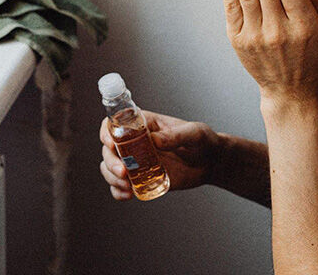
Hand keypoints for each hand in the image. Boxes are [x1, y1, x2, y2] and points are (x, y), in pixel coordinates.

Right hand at [99, 110, 221, 200]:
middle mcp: (135, 142)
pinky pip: (121, 186)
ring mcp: (136, 161)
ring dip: (111, 177)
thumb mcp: (195, 134)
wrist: (211, 163)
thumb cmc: (203, 141)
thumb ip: (176, 135)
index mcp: (144, 124)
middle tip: (123, 172)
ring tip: (126, 186)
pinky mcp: (141, 178)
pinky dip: (118, 191)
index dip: (107, 131)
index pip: (116, 123)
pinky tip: (127, 195)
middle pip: (109, 149)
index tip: (111, 143)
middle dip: (111, 161)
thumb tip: (155, 140)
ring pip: (110, 168)